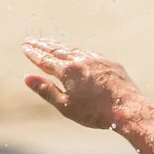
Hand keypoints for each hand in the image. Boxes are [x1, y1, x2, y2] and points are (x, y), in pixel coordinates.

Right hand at [22, 37, 145, 128]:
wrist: (128, 109)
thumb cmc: (96, 113)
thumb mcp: (67, 106)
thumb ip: (47, 90)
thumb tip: (27, 78)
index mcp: (67, 71)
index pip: (45, 59)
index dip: (34, 54)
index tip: (26, 47)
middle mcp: (81, 60)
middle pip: (58, 50)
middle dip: (44, 45)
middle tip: (32, 40)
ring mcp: (97, 60)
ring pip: (75, 50)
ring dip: (62, 47)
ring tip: (52, 44)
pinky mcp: (111, 63)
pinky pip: (91, 54)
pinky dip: (81, 52)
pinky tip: (79, 53)